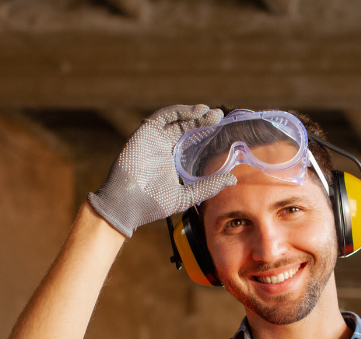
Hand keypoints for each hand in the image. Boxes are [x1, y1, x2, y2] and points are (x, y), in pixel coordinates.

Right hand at [88, 104, 236, 237]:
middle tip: (219, 116)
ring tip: (210, 113)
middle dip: (203, 121)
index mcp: (173, 161)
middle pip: (186, 128)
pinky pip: (164, 116)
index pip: (192, 142)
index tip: (222, 129)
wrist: (128, 205)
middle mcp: (164, 148)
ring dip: (193, 114)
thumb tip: (233, 180)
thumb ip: (209, 186)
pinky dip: (180, 111)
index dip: (206, 134)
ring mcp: (154, 139)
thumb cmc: (153, 204)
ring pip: (177, 120)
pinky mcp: (145, 133)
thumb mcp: (187, 195)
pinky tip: (196, 112)